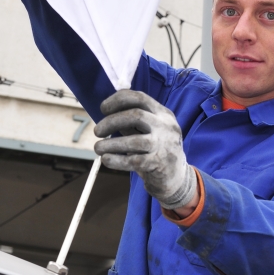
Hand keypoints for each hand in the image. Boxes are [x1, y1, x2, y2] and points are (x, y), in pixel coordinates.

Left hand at [94, 90, 198, 211]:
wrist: (176, 176)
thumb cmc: (156, 148)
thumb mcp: (149, 130)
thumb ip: (131, 121)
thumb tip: (106, 114)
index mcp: (163, 113)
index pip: (139, 98)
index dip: (118, 100)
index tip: (103, 109)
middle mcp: (166, 126)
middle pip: (136, 115)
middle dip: (111, 121)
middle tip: (97, 131)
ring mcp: (164, 145)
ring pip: (134, 141)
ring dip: (111, 144)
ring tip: (98, 148)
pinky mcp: (159, 164)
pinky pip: (134, 161)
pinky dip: (117, 160)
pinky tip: (106, 160)